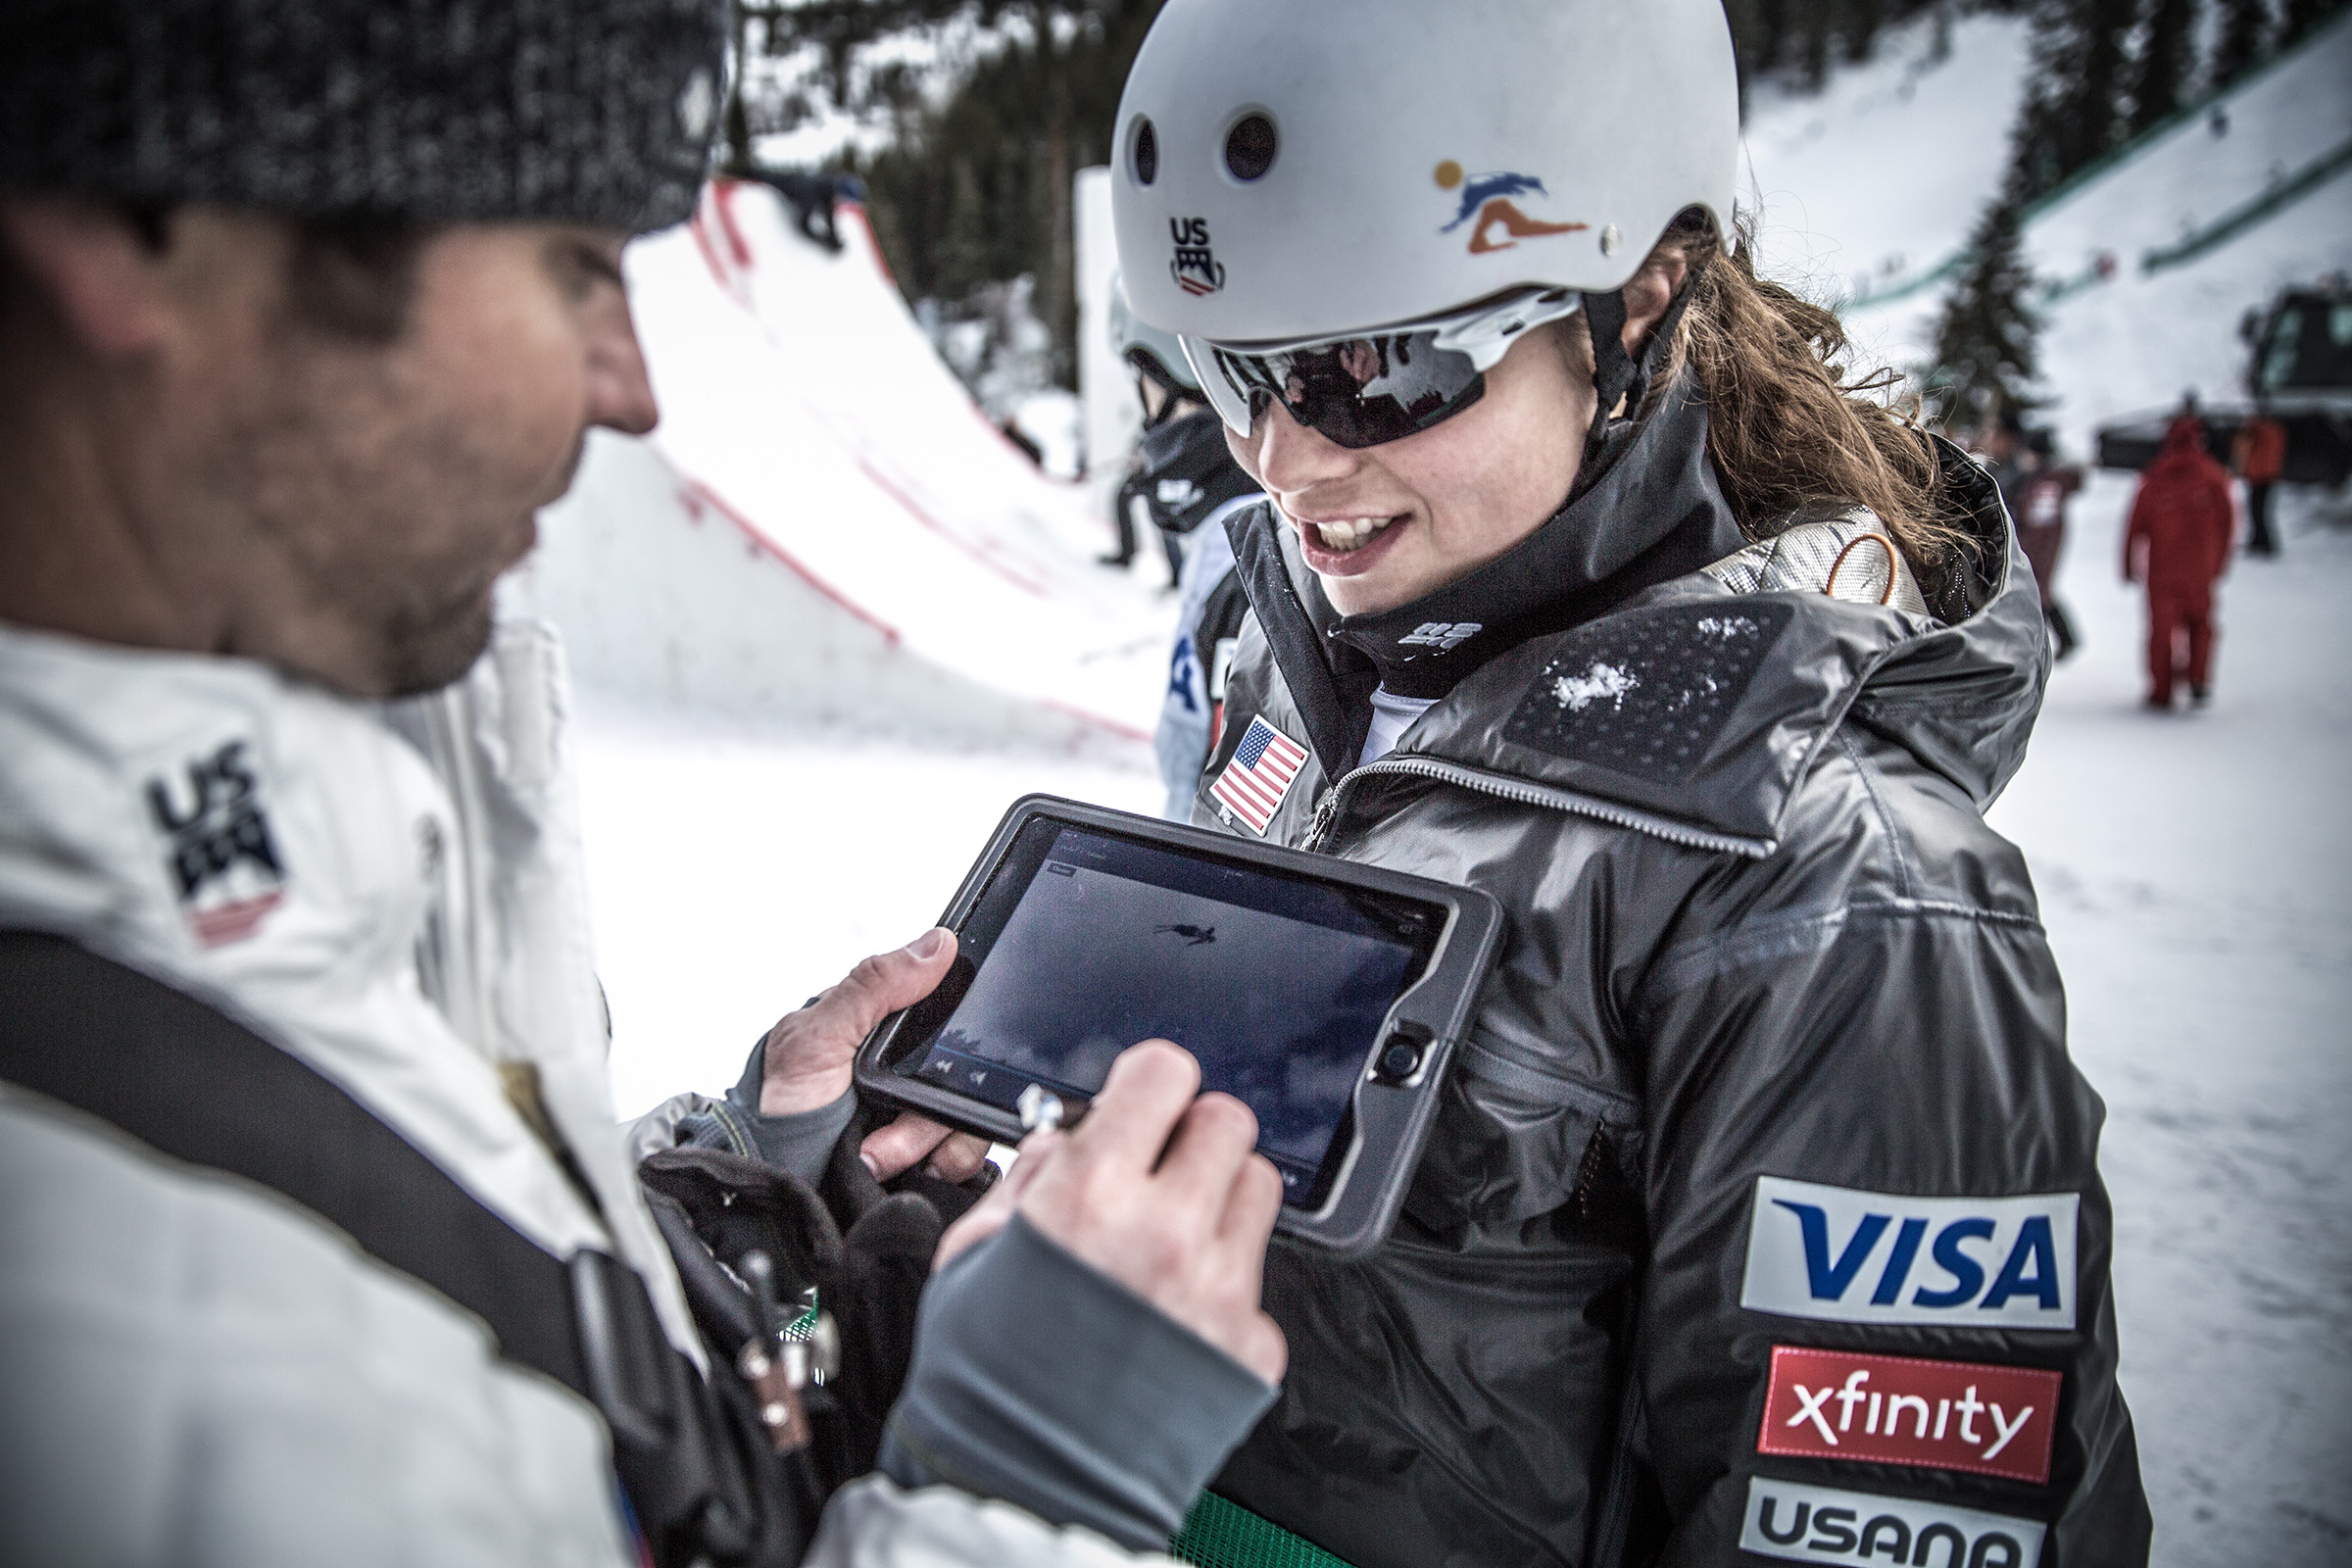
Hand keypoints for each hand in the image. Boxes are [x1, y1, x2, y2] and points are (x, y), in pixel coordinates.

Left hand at [757, 928, 991, 1182]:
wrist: (772, 1191)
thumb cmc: (777, 1111)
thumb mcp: (815, 1038)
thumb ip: (871, 986)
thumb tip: (936, 944)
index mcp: (886, 1026)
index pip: (950, 1009)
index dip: (958, 1027)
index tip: (937, 1052)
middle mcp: (911, 1066)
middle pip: (968, 1069)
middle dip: (928, 1111)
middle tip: (882, 1133)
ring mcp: (923, 1112)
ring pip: (970, 1114)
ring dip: (928, 1142)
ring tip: (878, 1156)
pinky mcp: (932, 1152)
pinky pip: (971, 1153)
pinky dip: (945, 1165)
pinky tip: (908, 1170)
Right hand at [941, 1040, 1285, 1384]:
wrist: (1025, 1491)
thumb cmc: (986, 1383)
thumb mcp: (972, 1258)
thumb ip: (1024, 1181)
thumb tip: (1061, 1140)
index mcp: (1092, 1195)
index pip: (1165, 1073)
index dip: (1150, 1084)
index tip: (1142, 1104)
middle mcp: (1167, 1232)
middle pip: (1228, 1121)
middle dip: (1190, 1137)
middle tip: (1158, 1172)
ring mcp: (1220, 1291)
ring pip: (1261, 1189)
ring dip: (1221, 1199)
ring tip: (1174, 1240)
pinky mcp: (1252, 1346)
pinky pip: (1260, 1283)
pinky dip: (1226, 1290)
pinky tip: (1178, 1316)